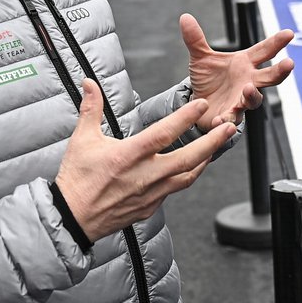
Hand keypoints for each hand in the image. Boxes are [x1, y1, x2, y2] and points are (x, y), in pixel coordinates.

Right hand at [55, 79, 235, 243]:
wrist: (71, 219)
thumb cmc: (76, 179)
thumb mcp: (81, 140)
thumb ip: (91, 109)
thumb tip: (89, 83)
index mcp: (129, 155)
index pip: (164, 133)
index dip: (185, 118)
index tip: (202, 104)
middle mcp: (145, 175)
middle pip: (188, 158)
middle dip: (213, 142)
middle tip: (230, 128)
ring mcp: (150, 194)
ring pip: (187, 176)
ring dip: (205, 159)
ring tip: (218, 145)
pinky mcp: (150, 207)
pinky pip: (174, 190)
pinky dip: (186, 176)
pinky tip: (192, 167)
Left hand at [180, 13, 294, 127]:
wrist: (198, 106)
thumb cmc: (208, 80)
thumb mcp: (200, 58)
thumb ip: (195, 39)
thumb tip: (185, 17)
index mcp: (245, 64)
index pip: (264, 51)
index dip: (277, 42)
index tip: (289, 33)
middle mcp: (248, 82)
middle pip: (270, 77)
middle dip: (280, 71)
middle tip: (289, 63)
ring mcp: (241, 100)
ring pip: (254, 99)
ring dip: (252, 95)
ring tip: (248, 88)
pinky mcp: (229, 116)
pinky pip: (232, 119)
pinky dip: (228, 119)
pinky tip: (221, 119)